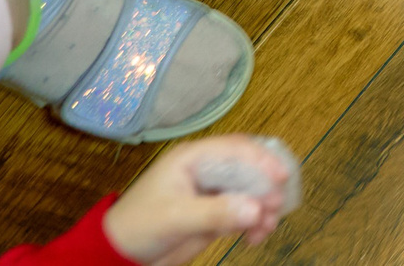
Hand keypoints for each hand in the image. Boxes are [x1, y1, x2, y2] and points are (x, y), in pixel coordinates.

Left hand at [103, 135, 294, 265]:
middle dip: (265, 187)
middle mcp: (207, 170)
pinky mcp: (216, 213)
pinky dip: (255, 223)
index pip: (235, 148)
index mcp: (193, 158)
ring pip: (251, 192)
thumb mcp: (176, 217)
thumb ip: (216, 212)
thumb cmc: (141, 225)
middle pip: (249, 168)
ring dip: (263, 208)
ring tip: (265, 228)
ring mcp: (213, 192)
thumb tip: (257, 209)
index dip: (261, 159)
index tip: (281, 177)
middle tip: (274, 208)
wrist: (122, 254)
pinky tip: (255, 238)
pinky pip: (245, 212)